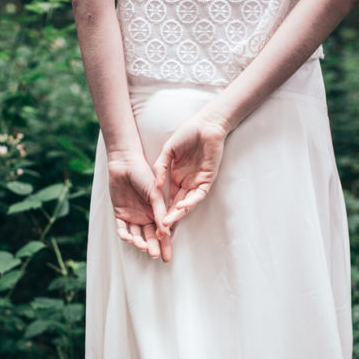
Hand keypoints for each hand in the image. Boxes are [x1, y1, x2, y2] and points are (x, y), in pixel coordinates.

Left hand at [107, 152, 171, 261]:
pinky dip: (125, 234)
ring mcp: (132, 216)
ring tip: (142, 246)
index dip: (165, 244)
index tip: (167, 256)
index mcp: (156, 212)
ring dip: (139, 242)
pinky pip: (122, 228)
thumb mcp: (155, 195)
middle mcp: (145, 216)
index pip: (162, 232)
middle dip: (152, 246)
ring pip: (136, 235)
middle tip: (155, 255)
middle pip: (149, 236)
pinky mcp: (120, 213)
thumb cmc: (143, 175)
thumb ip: (159, 213)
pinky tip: (129, 238)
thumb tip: (165, 232)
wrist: (125, 164)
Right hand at [153, 114, 227, 228]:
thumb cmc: (187, 135)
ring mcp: (197, 182)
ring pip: (188, 204)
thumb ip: (160, 167)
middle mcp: (187, 183)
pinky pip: (199, 194)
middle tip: (159, 232)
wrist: (205, 125)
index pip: (168, 199)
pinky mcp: (207, 179)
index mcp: (176, 177)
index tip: (151, 221)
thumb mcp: (168, 151)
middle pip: (177, 206)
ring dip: (178, 214)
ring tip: (168, 223)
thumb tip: (155, 186)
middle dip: (169, 219)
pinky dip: (191, 201)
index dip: (160, 210)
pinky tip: (181, 206)